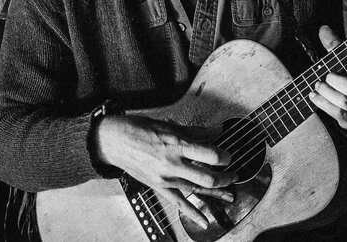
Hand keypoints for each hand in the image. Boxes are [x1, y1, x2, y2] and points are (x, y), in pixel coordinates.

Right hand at [94, 114, 236, 228]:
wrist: (113, 141)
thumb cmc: (139, 129)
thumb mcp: (169, 126)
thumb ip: (196, 131)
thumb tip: (217, 131)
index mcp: (177, 144)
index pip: (210, 155)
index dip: (225, 157)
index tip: (228, 156)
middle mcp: (173, 163)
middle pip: (208, 177)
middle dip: (226, 178)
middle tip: (233, 174)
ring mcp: (166, 177)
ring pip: (197, 190)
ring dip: (217, 193)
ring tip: (230, 194)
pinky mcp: (159, 187)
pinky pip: (179, 202)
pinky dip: (193, 213)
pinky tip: (205, 221)